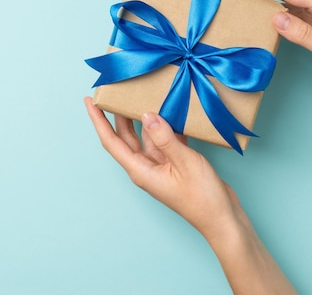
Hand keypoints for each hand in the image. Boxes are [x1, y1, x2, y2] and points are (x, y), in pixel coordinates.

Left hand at [83, 96, 240, 237]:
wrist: (222, 219)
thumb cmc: (203, 198)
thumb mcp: (185, 163)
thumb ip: (165, 138)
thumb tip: (147, 116)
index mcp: (140, 170)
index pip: (111, 141)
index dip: (98, 121)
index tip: (89, 101)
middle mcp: (145, 167)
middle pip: (125, 136)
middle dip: (117, 114)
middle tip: (114, 91)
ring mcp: (160, 165)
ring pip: (145, 136)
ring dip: (144, 117)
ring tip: (142, 94)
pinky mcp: (174, 164)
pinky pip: (164, 140)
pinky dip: (165, 126)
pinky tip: (170, 110)